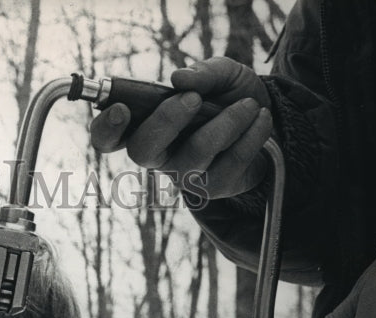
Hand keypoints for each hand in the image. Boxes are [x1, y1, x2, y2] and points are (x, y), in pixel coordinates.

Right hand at [89, 57, 272, 199]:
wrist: (268, 120)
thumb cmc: (230, 97)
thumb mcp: (221, 74)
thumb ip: (203, 72)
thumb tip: (179, 79)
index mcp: (145, 126)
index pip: (108, 138)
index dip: (106, 128)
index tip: (121, 108)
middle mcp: (158, 155)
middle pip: (142, 151)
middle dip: (166, 122)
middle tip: (192, 99)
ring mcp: (184, 175)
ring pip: (194, 155)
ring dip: (225, 124)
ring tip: (248, 105)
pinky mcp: (213, 188)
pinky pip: (229, 164)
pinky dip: (250, 136)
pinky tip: (260, 119)